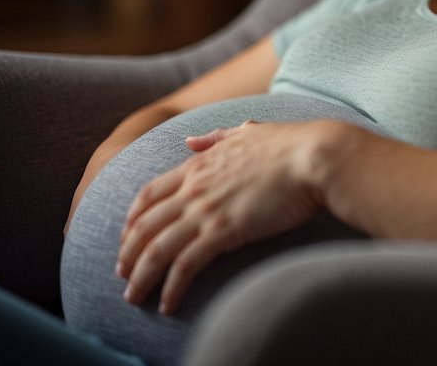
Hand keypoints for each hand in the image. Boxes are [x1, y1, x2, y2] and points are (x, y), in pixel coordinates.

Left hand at [116, 120, 323, 314]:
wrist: (313, 156)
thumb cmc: (290, 144)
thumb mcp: (246, 132)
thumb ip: (216, 138)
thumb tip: (190, 140)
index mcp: (198, 166)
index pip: (148, 195)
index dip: (131, 220)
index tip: (126, 238)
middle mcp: (194, 189)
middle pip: (143, 226)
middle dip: (127, 254)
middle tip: (123, 275)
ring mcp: (206, 211)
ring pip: (156, 249)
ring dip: (140, 277)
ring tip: (133, 297)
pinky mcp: (224, 231)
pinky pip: (185, 265)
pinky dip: (171, 287)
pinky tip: (167, 303)